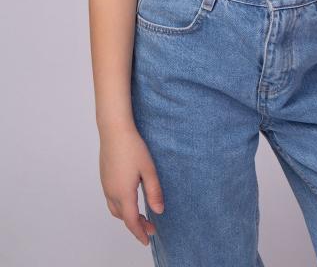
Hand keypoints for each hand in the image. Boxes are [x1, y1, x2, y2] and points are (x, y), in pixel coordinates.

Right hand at [99, 125, 164, 245]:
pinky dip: (121, 206)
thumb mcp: (148, 170)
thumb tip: (159, 211)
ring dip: (127, 216)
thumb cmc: (132, 147)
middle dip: (135, 225)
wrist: (114, 130)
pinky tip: (129, 199)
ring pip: (115, 209)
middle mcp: (111, 192)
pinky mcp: (104, 177)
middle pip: (123, 217)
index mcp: (123, 193)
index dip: (140, 232)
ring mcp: (106, 185)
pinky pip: (111, 199)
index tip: (148, 239)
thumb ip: (154, 192)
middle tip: (150, 226)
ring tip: (140, 215)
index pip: (131, 221)